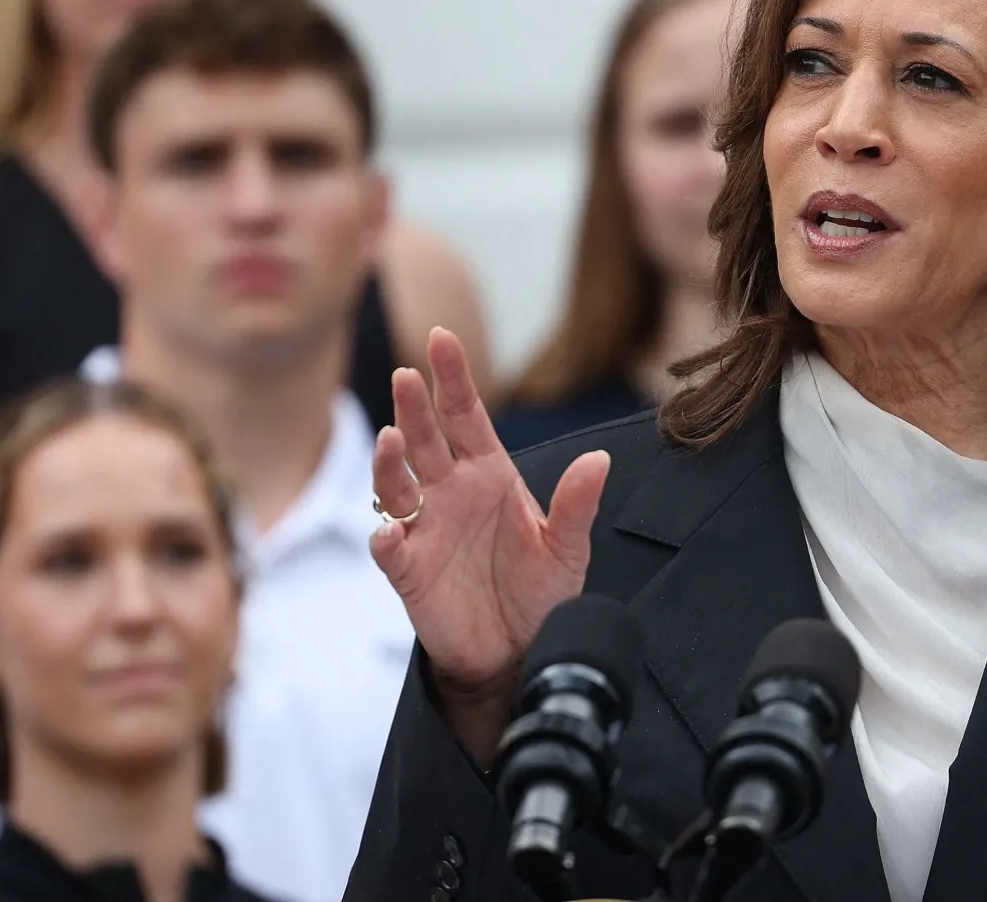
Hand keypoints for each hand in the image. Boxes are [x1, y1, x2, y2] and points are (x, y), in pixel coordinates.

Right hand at [369, 327, 607, 759]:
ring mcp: (427, 530)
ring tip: (393, 439)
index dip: (453, 379)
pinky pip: (392, 550)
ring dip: (390, 463)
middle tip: (407, 375)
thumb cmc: (540, 592)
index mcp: (490, 476)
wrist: (520, 650)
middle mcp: (451, 494)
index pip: (466, 417)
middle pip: (427, 440)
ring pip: (396, 486)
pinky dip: (386, 537)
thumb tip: (599, 458)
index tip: (441, 337)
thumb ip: (577, 503)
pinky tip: (390, 529)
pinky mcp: (411, 573)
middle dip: (415, 407)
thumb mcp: (568, 548)